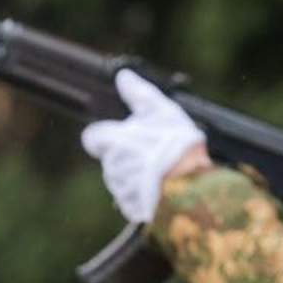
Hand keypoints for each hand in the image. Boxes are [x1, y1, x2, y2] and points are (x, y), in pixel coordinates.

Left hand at [80, 69, 206, 224]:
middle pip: (113, 159)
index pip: (94, 136)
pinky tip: (162, 188)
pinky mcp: (131, 208)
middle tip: (154, 154)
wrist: (189, 186)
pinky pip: (132, 200)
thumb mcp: (161, 111)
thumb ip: (139, 94)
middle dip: (129, 158)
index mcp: (114, 140)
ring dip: (137, 177)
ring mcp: (121, 188)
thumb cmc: (177, 145)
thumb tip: (123, 75)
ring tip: (164, 171)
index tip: (118, 137)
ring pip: (122, 180)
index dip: (104, 136)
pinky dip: (143, 196)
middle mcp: (113, 164)